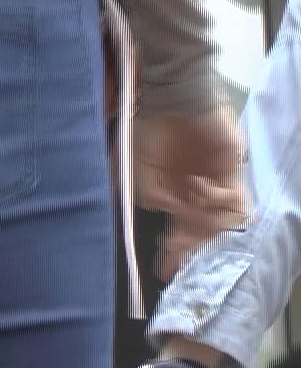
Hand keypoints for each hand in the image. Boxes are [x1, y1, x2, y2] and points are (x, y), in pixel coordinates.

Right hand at [134, 103, 248, 246]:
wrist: (170, 97)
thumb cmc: (148, 130)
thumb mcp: (135, 173)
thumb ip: (152, 199)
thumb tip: (171, 215)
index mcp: (175, 193)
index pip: (180, 228)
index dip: (174, 251)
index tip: (165, 271)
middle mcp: (196, 191)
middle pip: (202, 229)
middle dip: (190, 244)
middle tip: (177, 250)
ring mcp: (216, 180)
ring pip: (220, 218)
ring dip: (203, 223)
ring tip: (187, 211)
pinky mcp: (232, 167)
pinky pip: (231, 197)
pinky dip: (214, 198)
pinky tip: (198, 187)